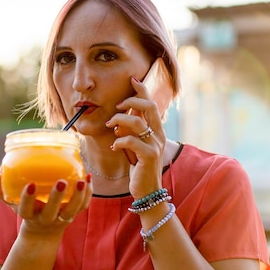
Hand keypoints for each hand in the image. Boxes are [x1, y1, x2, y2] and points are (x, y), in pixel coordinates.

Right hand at [0, 172, 92, 232]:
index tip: (31, 184)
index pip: (26, 209)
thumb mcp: (11, 202)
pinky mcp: (74, 215)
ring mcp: (61, 218)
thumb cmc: (26, 210)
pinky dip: (87, 193)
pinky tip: (88, 177)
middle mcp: (45, 219)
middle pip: (52, 212)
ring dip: (78, 195)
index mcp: (28, 215)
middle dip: (56, 197)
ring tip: (81, 179)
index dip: (28, 198)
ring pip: (71, 211)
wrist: (43, 233)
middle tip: (61, 181)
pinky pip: (83, 206)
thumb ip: (0, 189)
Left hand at [105, 76, 164, 198]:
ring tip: (110, 126)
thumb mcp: (134, 145)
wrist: (147, 190)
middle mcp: (158, 134)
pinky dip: (119, 141)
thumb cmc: (138, 167)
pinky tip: (113, 146)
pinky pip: (131, 141)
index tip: (132, 78)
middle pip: (149, 106)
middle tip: (116, 105)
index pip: (151, 103)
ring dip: (119, 121)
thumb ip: (130, 131)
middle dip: (131, 100)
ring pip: (137, 122)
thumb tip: (119, 118)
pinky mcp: (149, 156)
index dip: (142, 89)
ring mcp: (155, 145)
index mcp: (156, 129)